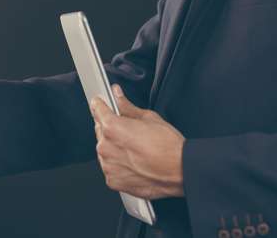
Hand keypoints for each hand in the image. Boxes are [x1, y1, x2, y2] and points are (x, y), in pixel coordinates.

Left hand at [90, 84, 184, 199]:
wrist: (179, 172)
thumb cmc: (168, 147)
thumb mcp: (149, 118)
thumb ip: (127, 106)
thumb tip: (118, 96)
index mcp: (112, 128)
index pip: (97, 110)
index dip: (99, 104)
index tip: (100, 103)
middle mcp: (106, 148)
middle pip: (100, 131)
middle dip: (109, 127)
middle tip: (128, 130)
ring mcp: (108, 166)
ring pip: (104, 150)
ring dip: (113, 147)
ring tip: (134, 148)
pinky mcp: (113, 181)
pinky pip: (110, 167)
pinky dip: (117, 164)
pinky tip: (133, 161)